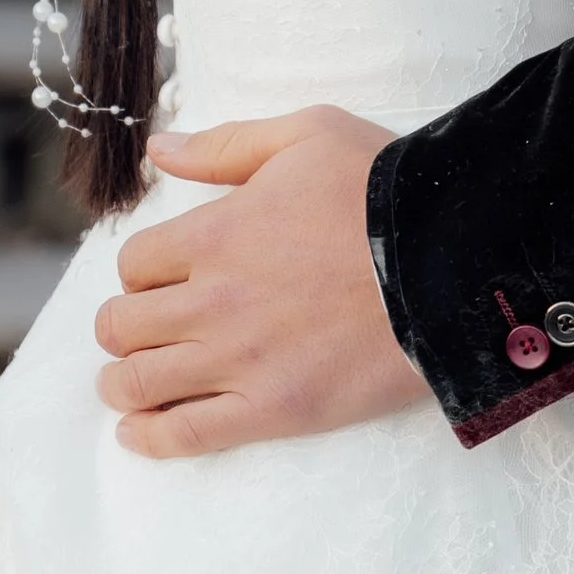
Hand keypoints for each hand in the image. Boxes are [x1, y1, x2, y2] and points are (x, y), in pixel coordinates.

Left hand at [92, 108, 432, 457]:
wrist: (452, 261)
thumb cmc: (382, 190)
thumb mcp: (306, 135)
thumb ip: (223, 146)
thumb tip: (157, 148)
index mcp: (215, 234)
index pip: (132, 263)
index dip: (141, 269)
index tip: (163, 276)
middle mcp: (213, 301)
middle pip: (121, 326)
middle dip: (123, 325)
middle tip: (145, 327)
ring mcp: (240, 361)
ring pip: (136, 384)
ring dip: (122, 382)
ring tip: (130, 381)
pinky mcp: (274, 410)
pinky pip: (186, 436)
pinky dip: (150, 438)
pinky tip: (139, 432)